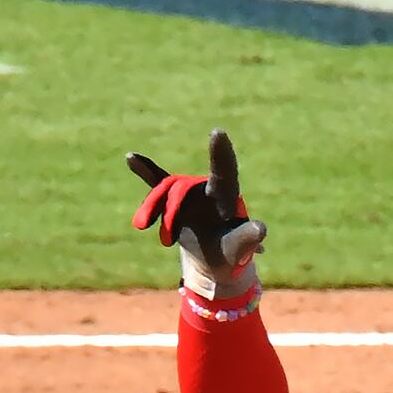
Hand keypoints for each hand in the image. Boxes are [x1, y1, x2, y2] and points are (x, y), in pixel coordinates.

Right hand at [124, 128, 265, 297]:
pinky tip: (130, 156)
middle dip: (171, 210)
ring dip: (154, 209)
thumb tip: (261, 229)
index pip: (225, 171)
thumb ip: (247, 239)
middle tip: (166, 236)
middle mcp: (207, 188)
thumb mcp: (238, 250)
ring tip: (143, 225)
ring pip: (166, 192)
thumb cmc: (231, 255)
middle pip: (183, 188)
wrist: (214, 261)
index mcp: (226, 196)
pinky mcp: (174, 199)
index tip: (218, 132)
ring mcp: (190, 192)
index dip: (221, 153)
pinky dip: (145, 170)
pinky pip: (158, 181)